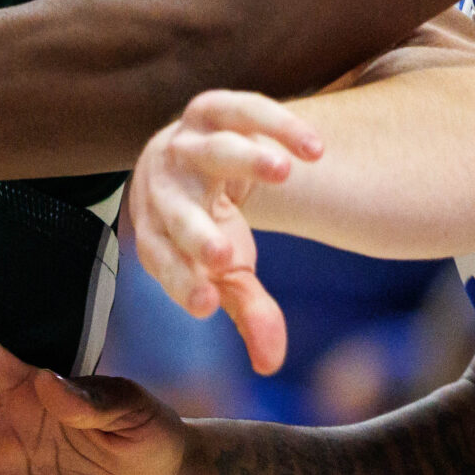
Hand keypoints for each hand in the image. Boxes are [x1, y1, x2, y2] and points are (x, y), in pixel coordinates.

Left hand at [123, 90, 318, 375]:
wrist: (190, 158)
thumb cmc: (209, 226)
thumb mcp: (229, 271)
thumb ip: (249, 311)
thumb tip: (272, 365)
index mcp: (157, 233)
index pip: (160, 261)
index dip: (180, 281)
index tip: (207, 303)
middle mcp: (163, 188)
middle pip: (173, 211)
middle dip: (194, 233)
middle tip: (225, 256)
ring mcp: (186, 144)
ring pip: (209, 149)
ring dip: (244, 159)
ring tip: (284, 173)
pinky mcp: (212, 109)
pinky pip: (241, 108)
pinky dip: (278, 124)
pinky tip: (316, 150)